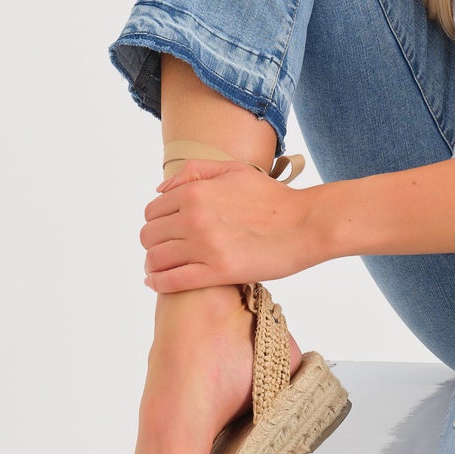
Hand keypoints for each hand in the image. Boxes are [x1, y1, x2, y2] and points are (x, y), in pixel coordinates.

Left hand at [139, 158, 320, 293]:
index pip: (152, 211)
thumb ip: (195, 173)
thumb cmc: (272, 197)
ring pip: (156, 260)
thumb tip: (160, 190)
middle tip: (164, 249)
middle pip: (149, 236)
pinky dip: (159, 283)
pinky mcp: (218, 272)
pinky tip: (157, 282)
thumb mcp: (234, 170)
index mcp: (196, 192)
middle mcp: (194, 218)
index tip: (164, 231)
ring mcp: (205, 246)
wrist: (305, 223)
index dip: (156, 222)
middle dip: (153, 243)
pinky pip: (172, 281)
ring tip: (161, 268)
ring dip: (153, 265)